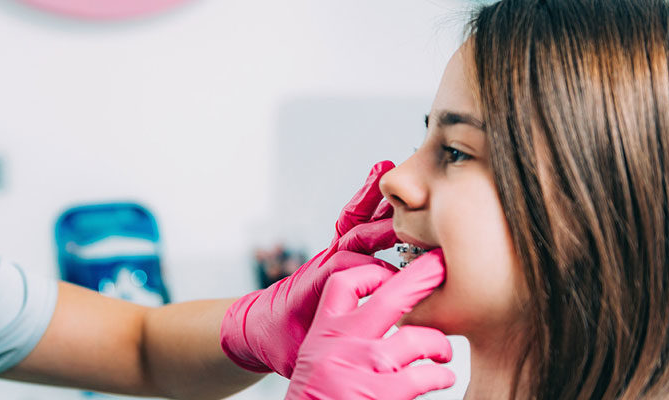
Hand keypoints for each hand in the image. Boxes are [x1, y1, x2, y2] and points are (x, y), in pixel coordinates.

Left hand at [221, 161, 399, 376]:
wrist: (260, 329)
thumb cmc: (281, 344)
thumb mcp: (297, 356)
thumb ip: (317, 355)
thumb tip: (332, 369)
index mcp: (313, 290)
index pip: (345, 270)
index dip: (371, 272)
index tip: (400, 278)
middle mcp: (323, 267)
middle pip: (352, 240)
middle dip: (379, 227)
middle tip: (408, 210)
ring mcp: (330, 256)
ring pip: (353, 223)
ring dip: (370, 200)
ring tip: (387, 169)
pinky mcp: (337, 253)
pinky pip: (353, 221)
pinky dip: (365, 198)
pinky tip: (379, 172)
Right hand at [286, 250, 454, 399]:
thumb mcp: (314, 363)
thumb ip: (338, 342)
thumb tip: (376, 329)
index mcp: (322, 334)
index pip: (343, 284)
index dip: (371, 273)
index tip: (392, 273)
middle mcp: (341, 344)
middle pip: (388, 298)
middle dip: (421, 279)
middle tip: (443, 267)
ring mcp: (363, 366)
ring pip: (416, 338)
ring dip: (439, 344)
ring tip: (444, 353)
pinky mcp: (382, 393)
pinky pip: (425, 376)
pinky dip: (441, 376)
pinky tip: (443, 378)